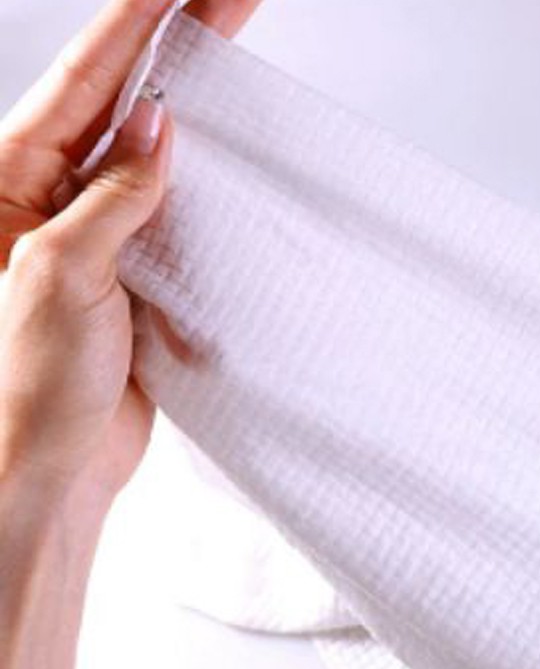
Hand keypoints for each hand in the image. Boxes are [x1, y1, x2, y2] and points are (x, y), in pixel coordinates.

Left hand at [0, 0, 262, 513]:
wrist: (55, 468)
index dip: (136, 26)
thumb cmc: (31, 387)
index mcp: (12, 184)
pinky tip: (234, 170)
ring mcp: (102, 239)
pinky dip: (210, 197)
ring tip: (234, 68)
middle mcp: (55, 201)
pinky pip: (179, 222)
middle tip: (229, 5)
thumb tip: (154, 128)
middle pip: (123, 106)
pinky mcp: (139, 280)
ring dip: (197, 119)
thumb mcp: (61, 274)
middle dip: (175, 50)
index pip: (84, 84)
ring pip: (156, 162)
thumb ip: (111, 198)